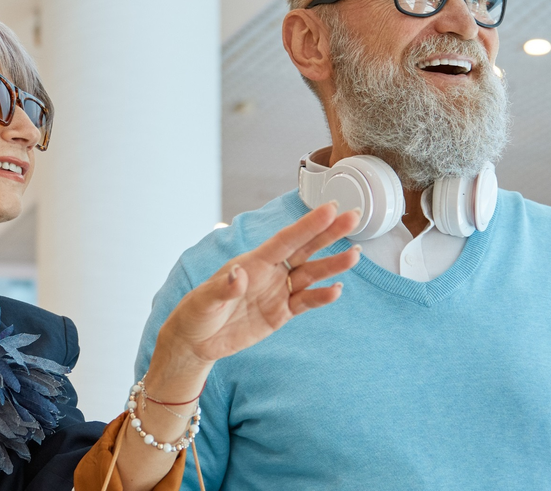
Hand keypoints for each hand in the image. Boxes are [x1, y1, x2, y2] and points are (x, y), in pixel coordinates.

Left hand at [157, 204, 360, 368]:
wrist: (196, 342)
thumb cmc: (196, 313)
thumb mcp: (204, 301)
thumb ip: (224, 288)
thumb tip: (239, 274)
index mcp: (252, 262)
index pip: (285, 240)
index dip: (307, 225)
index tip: (329, 209)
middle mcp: (269, 273)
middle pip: (305, 249)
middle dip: (329, 234)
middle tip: (353, 216)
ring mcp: (277, 292)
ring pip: (311, 274)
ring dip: (332, 265)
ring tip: (354, 255)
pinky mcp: (281, 313)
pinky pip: (306, 302)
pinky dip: (322, 297)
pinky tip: (337, 289)